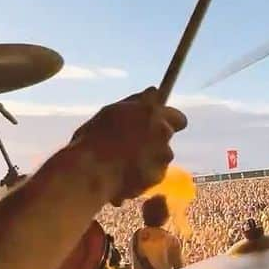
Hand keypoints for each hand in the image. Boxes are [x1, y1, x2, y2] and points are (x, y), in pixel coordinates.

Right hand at [70, 87, 186, 204]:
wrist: (90, 175)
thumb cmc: (94, 140)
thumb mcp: (111, 112)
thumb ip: (136, 102)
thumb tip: (154, 91)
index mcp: (152, 112)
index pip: (178, 117)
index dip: (167, 121)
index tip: (155, 125)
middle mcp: (163, 132)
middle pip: (167, 136)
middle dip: (155, 139)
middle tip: (132, 144)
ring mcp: (163, 156)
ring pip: (161, 156)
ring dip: (148, 158)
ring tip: (123, 162)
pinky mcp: (158, 176)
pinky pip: (154, 173)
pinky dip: (144, 174)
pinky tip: (125, 175)